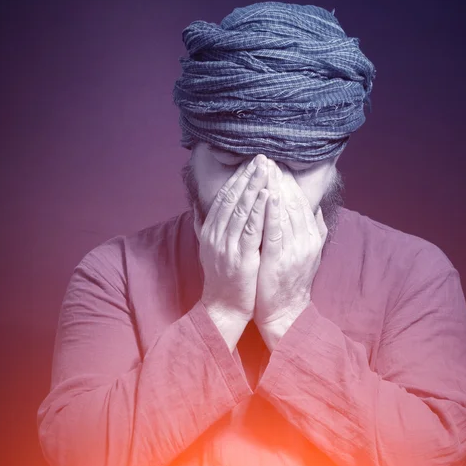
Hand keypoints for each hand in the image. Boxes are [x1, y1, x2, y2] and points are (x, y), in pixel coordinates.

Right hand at [194, 154, 269, 322]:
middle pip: (232, 198)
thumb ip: (203, 226)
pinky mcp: (240, 257)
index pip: (224, 198)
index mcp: (209, 231)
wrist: (223, 307)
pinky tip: (268, 195)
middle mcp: (215, 235)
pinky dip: (259, 210)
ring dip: (255, 186)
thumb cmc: (221, 277)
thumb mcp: (208, 249)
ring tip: (267, 169)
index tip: (250, 163)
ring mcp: (227, 246)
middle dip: (248, 176)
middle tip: (262, 158)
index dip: (237, 178)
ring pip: (242, 209)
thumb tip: (196, 206)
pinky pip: (251, 229)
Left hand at [254, 162, 327, 328]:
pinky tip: (268, 195)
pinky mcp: (280, 260)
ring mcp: (295, 250)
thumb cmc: (290, 279)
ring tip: (264, 168)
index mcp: (312, 235)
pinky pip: (276, 231)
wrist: (285, 311)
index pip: (300, 201)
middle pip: (294, 201)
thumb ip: (313, 230)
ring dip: (274, 187)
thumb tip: (316, 209)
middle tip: (267, 158)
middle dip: (279, 178)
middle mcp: (307, 240)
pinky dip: (273, 212)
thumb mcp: (307, 253)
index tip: (276, 164)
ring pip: (286, 212)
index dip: (288, 181)